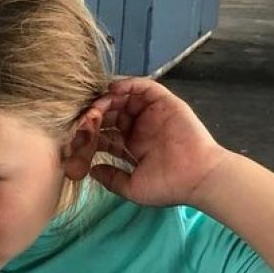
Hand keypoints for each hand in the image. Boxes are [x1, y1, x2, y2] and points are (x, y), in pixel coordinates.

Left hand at [90, 77, 229, 206]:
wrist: (197, 178)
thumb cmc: (167, 186)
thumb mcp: (132, 187)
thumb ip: (111, 178)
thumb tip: (91, 171)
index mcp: (132, 147)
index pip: (105, 134)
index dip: (90, 133)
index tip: (76, 136)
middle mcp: (140, 128)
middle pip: (111, 114)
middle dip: (95, 115)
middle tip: (83, 119)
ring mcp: (152, 115)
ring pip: (124, 100)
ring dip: (108, 100)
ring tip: (95, 106)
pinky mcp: (166, 103)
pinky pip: (145, 88)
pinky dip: (128, 85)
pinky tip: (113, 90)